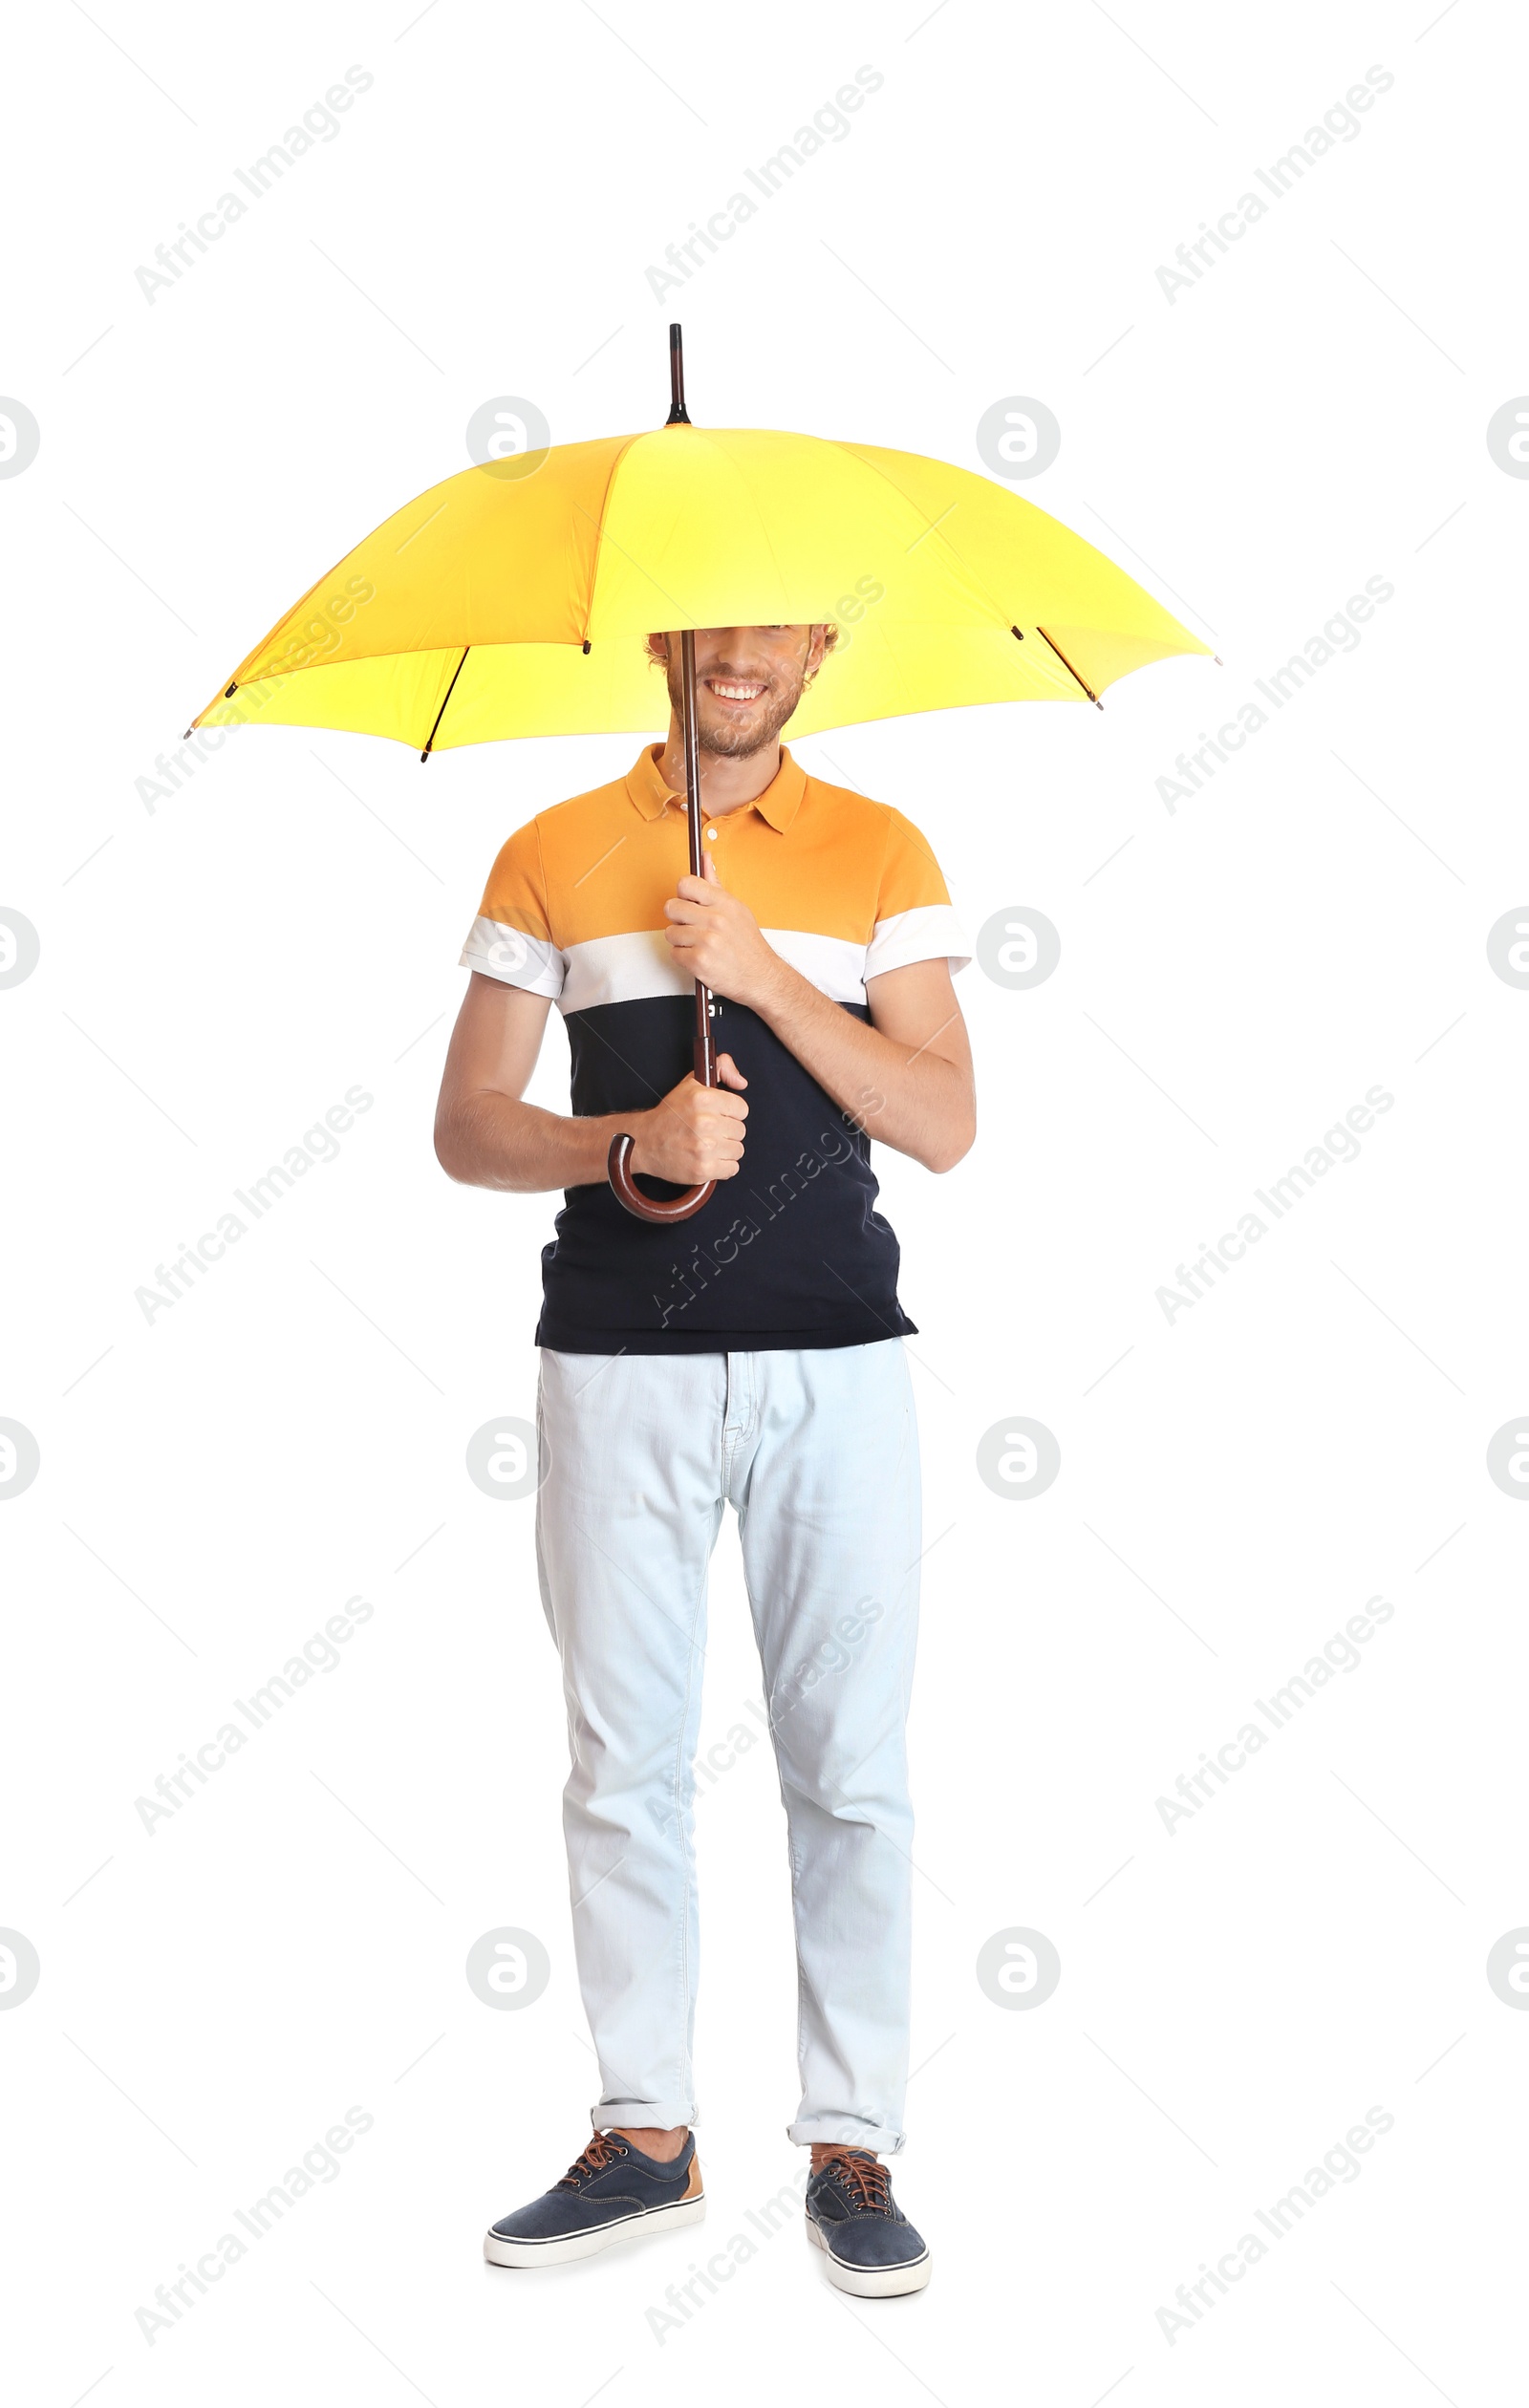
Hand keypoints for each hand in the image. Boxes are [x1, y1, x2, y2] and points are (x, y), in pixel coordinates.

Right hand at [628, 1053, 748, 1184]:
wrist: (644, 1142)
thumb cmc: (668, 1115)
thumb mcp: (692, 1083)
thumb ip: (721, 1070)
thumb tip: (741, 1081)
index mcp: (704, 1099)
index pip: (742, 1109)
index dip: (731, 1113)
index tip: (720, 1116)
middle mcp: (705, 1122)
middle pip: (740, 1131)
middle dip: (727, 1132)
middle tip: (710, 1132)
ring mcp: (704, 1148)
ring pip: (738, 1150)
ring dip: (726, 1150)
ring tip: (708, 1146)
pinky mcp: (703, 1169)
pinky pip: (732, 1169)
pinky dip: (722, 1167)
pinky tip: (708, 1158)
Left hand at [663, 854, 781, 1008]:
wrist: (761, 976)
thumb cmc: (747, 945)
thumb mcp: (736, 909)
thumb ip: (715, 884)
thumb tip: (705, 858)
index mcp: (724, 903)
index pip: (685, 883)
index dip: (683, 894)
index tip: (688, 903)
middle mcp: (715, 920)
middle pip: (671, 907)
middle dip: (678, 919)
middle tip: (692, 927)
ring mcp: (706, 941)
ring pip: (670, 933)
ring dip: (681, 941)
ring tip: (698, 945)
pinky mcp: (699, 961)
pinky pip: (674, 954)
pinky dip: (684, 959)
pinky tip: (699, 958)